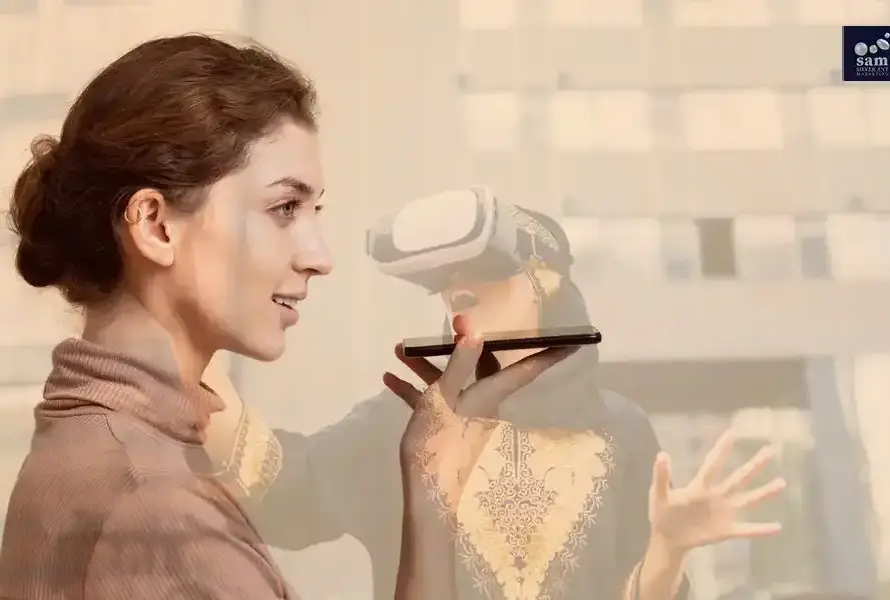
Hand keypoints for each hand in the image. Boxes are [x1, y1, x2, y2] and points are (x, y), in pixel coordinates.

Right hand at [384, 316, 576, 513]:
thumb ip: (458, 365)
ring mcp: (463, 415)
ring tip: (400, 350)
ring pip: (451, 381)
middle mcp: (482, 402)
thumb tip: (477, 334)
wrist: (427, 495)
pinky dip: (415, 389)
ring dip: (427, 365)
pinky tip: (391, 379)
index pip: (527, 368)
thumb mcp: (443, 398)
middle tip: (455, 321)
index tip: (575, 341)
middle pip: (481, 365)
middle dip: (464, 343)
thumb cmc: (438, 443)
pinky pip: (434, 401)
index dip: (551, 354)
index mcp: (490, 394)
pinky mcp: (445, 428)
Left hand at [648, 429, 786, 555]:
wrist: (668, 538)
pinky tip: (777, 527)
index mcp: (700, 486)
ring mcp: (724, 513)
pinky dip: (761, 530)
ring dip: (765, 493)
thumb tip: (661, 454)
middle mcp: (717, 496)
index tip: (733, 432)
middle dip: (755, 464)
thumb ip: (661, 476)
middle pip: (740, 477)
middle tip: (771, 450)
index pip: (714, 464)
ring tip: (782, 482)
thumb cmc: (663, 513)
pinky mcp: (726, 531)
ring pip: (748, 500)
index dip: (722, 449)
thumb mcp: (659, 494)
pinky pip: (747, 530)